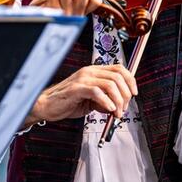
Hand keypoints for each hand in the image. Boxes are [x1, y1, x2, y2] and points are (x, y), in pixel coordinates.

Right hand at [23, 64, 137, 126]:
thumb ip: (105, 100)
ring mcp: (83, 79)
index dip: (130, 81)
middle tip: (123, 109)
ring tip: (116, 112)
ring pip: (110, 84)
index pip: (119, 69)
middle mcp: (89, 72)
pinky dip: (106, 102)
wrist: (47, 106)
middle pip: (118, 77)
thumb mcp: (91, 101)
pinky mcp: (76, 89)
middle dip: (126, 95)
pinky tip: (107, 110)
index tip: (134, 94)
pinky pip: (97, 92)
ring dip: (118, 101)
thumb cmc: (68, 102)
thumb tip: (118, 107)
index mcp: (94, 71)